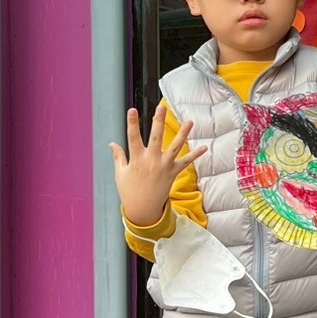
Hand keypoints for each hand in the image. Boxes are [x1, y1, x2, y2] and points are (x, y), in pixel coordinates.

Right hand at [109, 105, 206, 227]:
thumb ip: (118, 157)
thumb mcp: (120, 174)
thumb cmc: (129, 190)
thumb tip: (112, 143)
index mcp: (136, 160)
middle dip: (158, 122)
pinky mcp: (172, 173)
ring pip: (174, 148)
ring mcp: (163, 167)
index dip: (132, 123)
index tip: (132, 110)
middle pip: (155, 138)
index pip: (132, 138)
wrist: (143, 210)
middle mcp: (151, 162)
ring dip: (183, 134)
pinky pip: (185, 163)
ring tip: (190, 121)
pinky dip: (195, 155)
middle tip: (161, 108)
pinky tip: (205, 147)